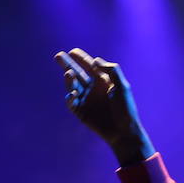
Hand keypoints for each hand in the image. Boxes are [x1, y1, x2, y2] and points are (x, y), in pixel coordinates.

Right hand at [55, 47, 153, 164]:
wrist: (124, 131)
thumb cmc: (125, 109)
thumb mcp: (122, 87)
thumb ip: (112, 71)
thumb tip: (96, 60)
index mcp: (103, 82)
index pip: (89, 66)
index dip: (81, 58)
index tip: (73, 51)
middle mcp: (93, 89)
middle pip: (76, 73)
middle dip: (67, 64)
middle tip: (58, 56)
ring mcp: (86, 100)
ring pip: (72, 86)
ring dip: (69, 79)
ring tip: (69, 73)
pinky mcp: (81, 112)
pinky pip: (71, 102)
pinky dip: (70, 97)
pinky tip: (73, 93)